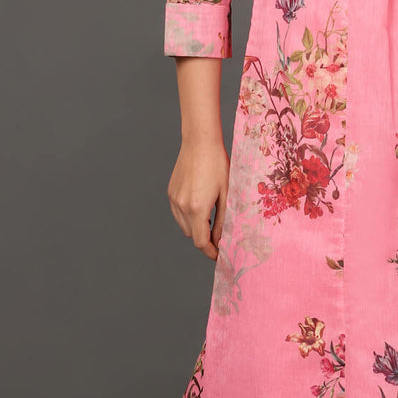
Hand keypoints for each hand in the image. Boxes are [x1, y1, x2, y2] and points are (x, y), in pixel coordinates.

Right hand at [167, 134, 229, 258]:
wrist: (200, 142)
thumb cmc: (218, 165)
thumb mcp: (226, 194)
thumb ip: (223, 220)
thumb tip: (221, 240)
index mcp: (197, 208)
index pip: (201, 242)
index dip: (210, 252)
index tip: (219, 255)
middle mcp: (182, 206)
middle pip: (192, 236)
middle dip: (205, 240)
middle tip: (220, 236)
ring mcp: (174, 199)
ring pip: (184, 226)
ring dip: (196, 228)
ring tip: (211, 219)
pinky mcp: (171, 192)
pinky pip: (178, 214)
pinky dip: (188, 217)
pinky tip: (200, 207)